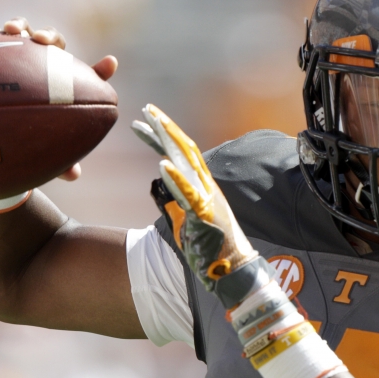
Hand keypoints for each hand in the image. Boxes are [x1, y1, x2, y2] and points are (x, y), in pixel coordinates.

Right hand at [0, 17, 120, 182]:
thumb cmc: (26, 135)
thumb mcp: (44, 146)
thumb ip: (60, 158)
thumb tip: (74, 176)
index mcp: (60, 82)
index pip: (85, 75)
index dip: (100, 70)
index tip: (111, 63)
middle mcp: (38, 61)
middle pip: (49, 41)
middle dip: (47, 37)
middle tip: (40, 43)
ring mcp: (12, 52)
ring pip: (18, 32)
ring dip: (17, 26)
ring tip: (9, 31)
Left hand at [132, 104, 271, 306]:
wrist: (235, 268)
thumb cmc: (212, 246)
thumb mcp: (188, 217)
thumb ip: (176, 199)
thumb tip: (161, 185)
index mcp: (202, 185)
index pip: (181, 153)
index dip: (162, 135)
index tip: (144, 120)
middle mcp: (206, 185)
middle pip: (184, 148)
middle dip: (164, 126)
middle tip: (146, 108)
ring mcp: (207, 198)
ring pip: (186, 161)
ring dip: (167, 140)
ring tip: (150, 122)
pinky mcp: (206, 214)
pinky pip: (190, 193)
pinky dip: (176, 178)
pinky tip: (161, 164)